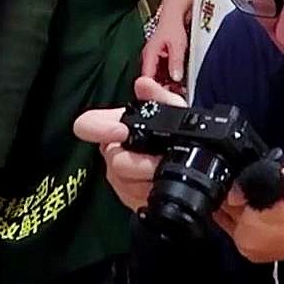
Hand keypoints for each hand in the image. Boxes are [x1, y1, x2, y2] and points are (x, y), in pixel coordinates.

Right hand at [74, 77, 185, 213]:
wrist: (194, 167)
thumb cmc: (178, 136)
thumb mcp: (177, 112)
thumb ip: (161, 97)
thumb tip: (142, 84)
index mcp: (117, 126)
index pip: (89, 124)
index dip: (99, 128)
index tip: (120, 131)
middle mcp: (113, 151)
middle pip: (115, 160)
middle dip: (142, 162)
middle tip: (161, 160)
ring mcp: (119, 178)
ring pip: (126, 183)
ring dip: (151, 179)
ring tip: (166, 171)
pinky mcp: (128, 199)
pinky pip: (134, 199)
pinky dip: (152, 192)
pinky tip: (161, 185)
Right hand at [141, 5, 190, 87]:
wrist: (175, 15)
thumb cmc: (173, 26)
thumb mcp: (177, 44)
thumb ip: (176, 61)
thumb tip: (175, 77)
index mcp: (149, 56)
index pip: (147, 79)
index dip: (156, 90)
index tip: (167, 96)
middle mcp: (149, 60)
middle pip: (152, 81)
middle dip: (163, 89)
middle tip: (176, 95)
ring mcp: (154, 61)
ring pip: (158, 79)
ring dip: (168, 85)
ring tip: (180, 90)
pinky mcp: (160, 61)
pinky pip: (163, 75)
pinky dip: (170, 80)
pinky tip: (180, 83)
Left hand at [215, 164, 283, 264]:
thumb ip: (255, 178)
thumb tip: (233, 188)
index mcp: (247, 228)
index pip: (223, 195)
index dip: (234, 179)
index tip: (248, 172)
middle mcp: (246, 243)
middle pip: (226, 208)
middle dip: (239, 192)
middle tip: (264, 181)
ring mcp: (253, 250)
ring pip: (237, 217)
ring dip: (247, 203)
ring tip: (272, 193)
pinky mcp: (263, 251)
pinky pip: (249, 226)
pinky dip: (256, 214)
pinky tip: (273, 205)